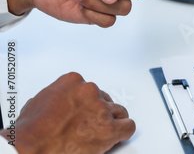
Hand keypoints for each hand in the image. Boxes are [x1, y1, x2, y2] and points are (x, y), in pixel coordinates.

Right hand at [0, 72, 134, 153]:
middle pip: (106, 99)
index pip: (90, 88)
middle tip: (90, 126)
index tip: (84, 112)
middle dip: (99, 113)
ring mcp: (101, 109)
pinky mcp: (109, 128)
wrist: (32, 149)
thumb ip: (53, 98)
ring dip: (112, 122)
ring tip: (101, 132)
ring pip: (119, 112)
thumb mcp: (35, 104)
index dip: (87, 103)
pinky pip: (128, 126)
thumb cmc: (29, 132)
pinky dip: (124, 132)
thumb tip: (53, 103)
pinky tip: (117, 137)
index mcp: (73, 81)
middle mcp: (90, 91)